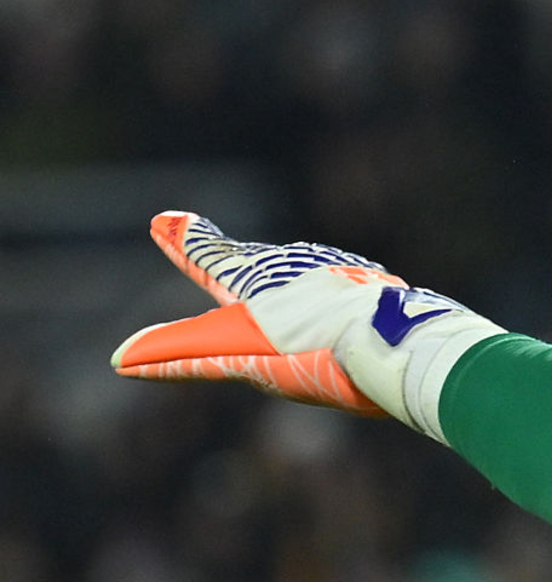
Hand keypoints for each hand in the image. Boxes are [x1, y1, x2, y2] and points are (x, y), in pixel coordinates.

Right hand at [113, 212, 502, 431]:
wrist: (400, 341)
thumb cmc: (315, 350)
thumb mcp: (241, 355)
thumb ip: (184, 356)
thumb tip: (122, 360)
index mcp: (255, 279)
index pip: (210, 256)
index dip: (187, 243)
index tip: (167, 221)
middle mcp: (294, 265)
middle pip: (252, 259)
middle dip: (226, 254)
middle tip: (200, 238)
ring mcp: (336, 272)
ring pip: (298, 269)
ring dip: (280, 273)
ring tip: (267, 279)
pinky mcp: (371, 287)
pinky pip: (337, 283)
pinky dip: (324, 290)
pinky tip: (335, 305)